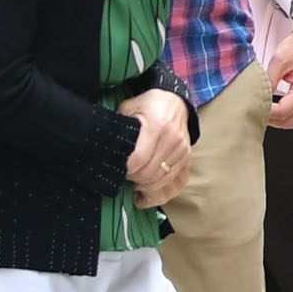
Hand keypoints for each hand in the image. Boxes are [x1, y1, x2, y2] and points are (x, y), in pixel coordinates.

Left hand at [119, 87, 193, 208]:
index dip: (125, 169)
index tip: (117, 168)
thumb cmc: (148, 105)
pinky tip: (147, 187)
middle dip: (133, 179)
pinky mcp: (187, 158)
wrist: (176, 102)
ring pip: (160, 181)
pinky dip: (159, 189)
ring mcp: (182, 150)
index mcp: (157, 126)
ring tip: (134, 182)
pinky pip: (174, 183)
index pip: (138, 159)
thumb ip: (118, 127)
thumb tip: (105, 149)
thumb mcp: (128, 108)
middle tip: (124, 176)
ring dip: (144, 186)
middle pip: (149, 173)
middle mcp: (173, 139)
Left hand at [268, 15, 292, 129]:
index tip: (254, 107)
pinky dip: (286, 112)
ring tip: (265, 108)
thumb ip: (268, 81)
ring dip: (279, 118)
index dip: (267, 113)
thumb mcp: (279, 60)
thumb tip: (258, 97)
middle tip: (257, 111)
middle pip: (290, 122)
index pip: (283, 112)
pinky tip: (275, 104)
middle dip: (272, 120)